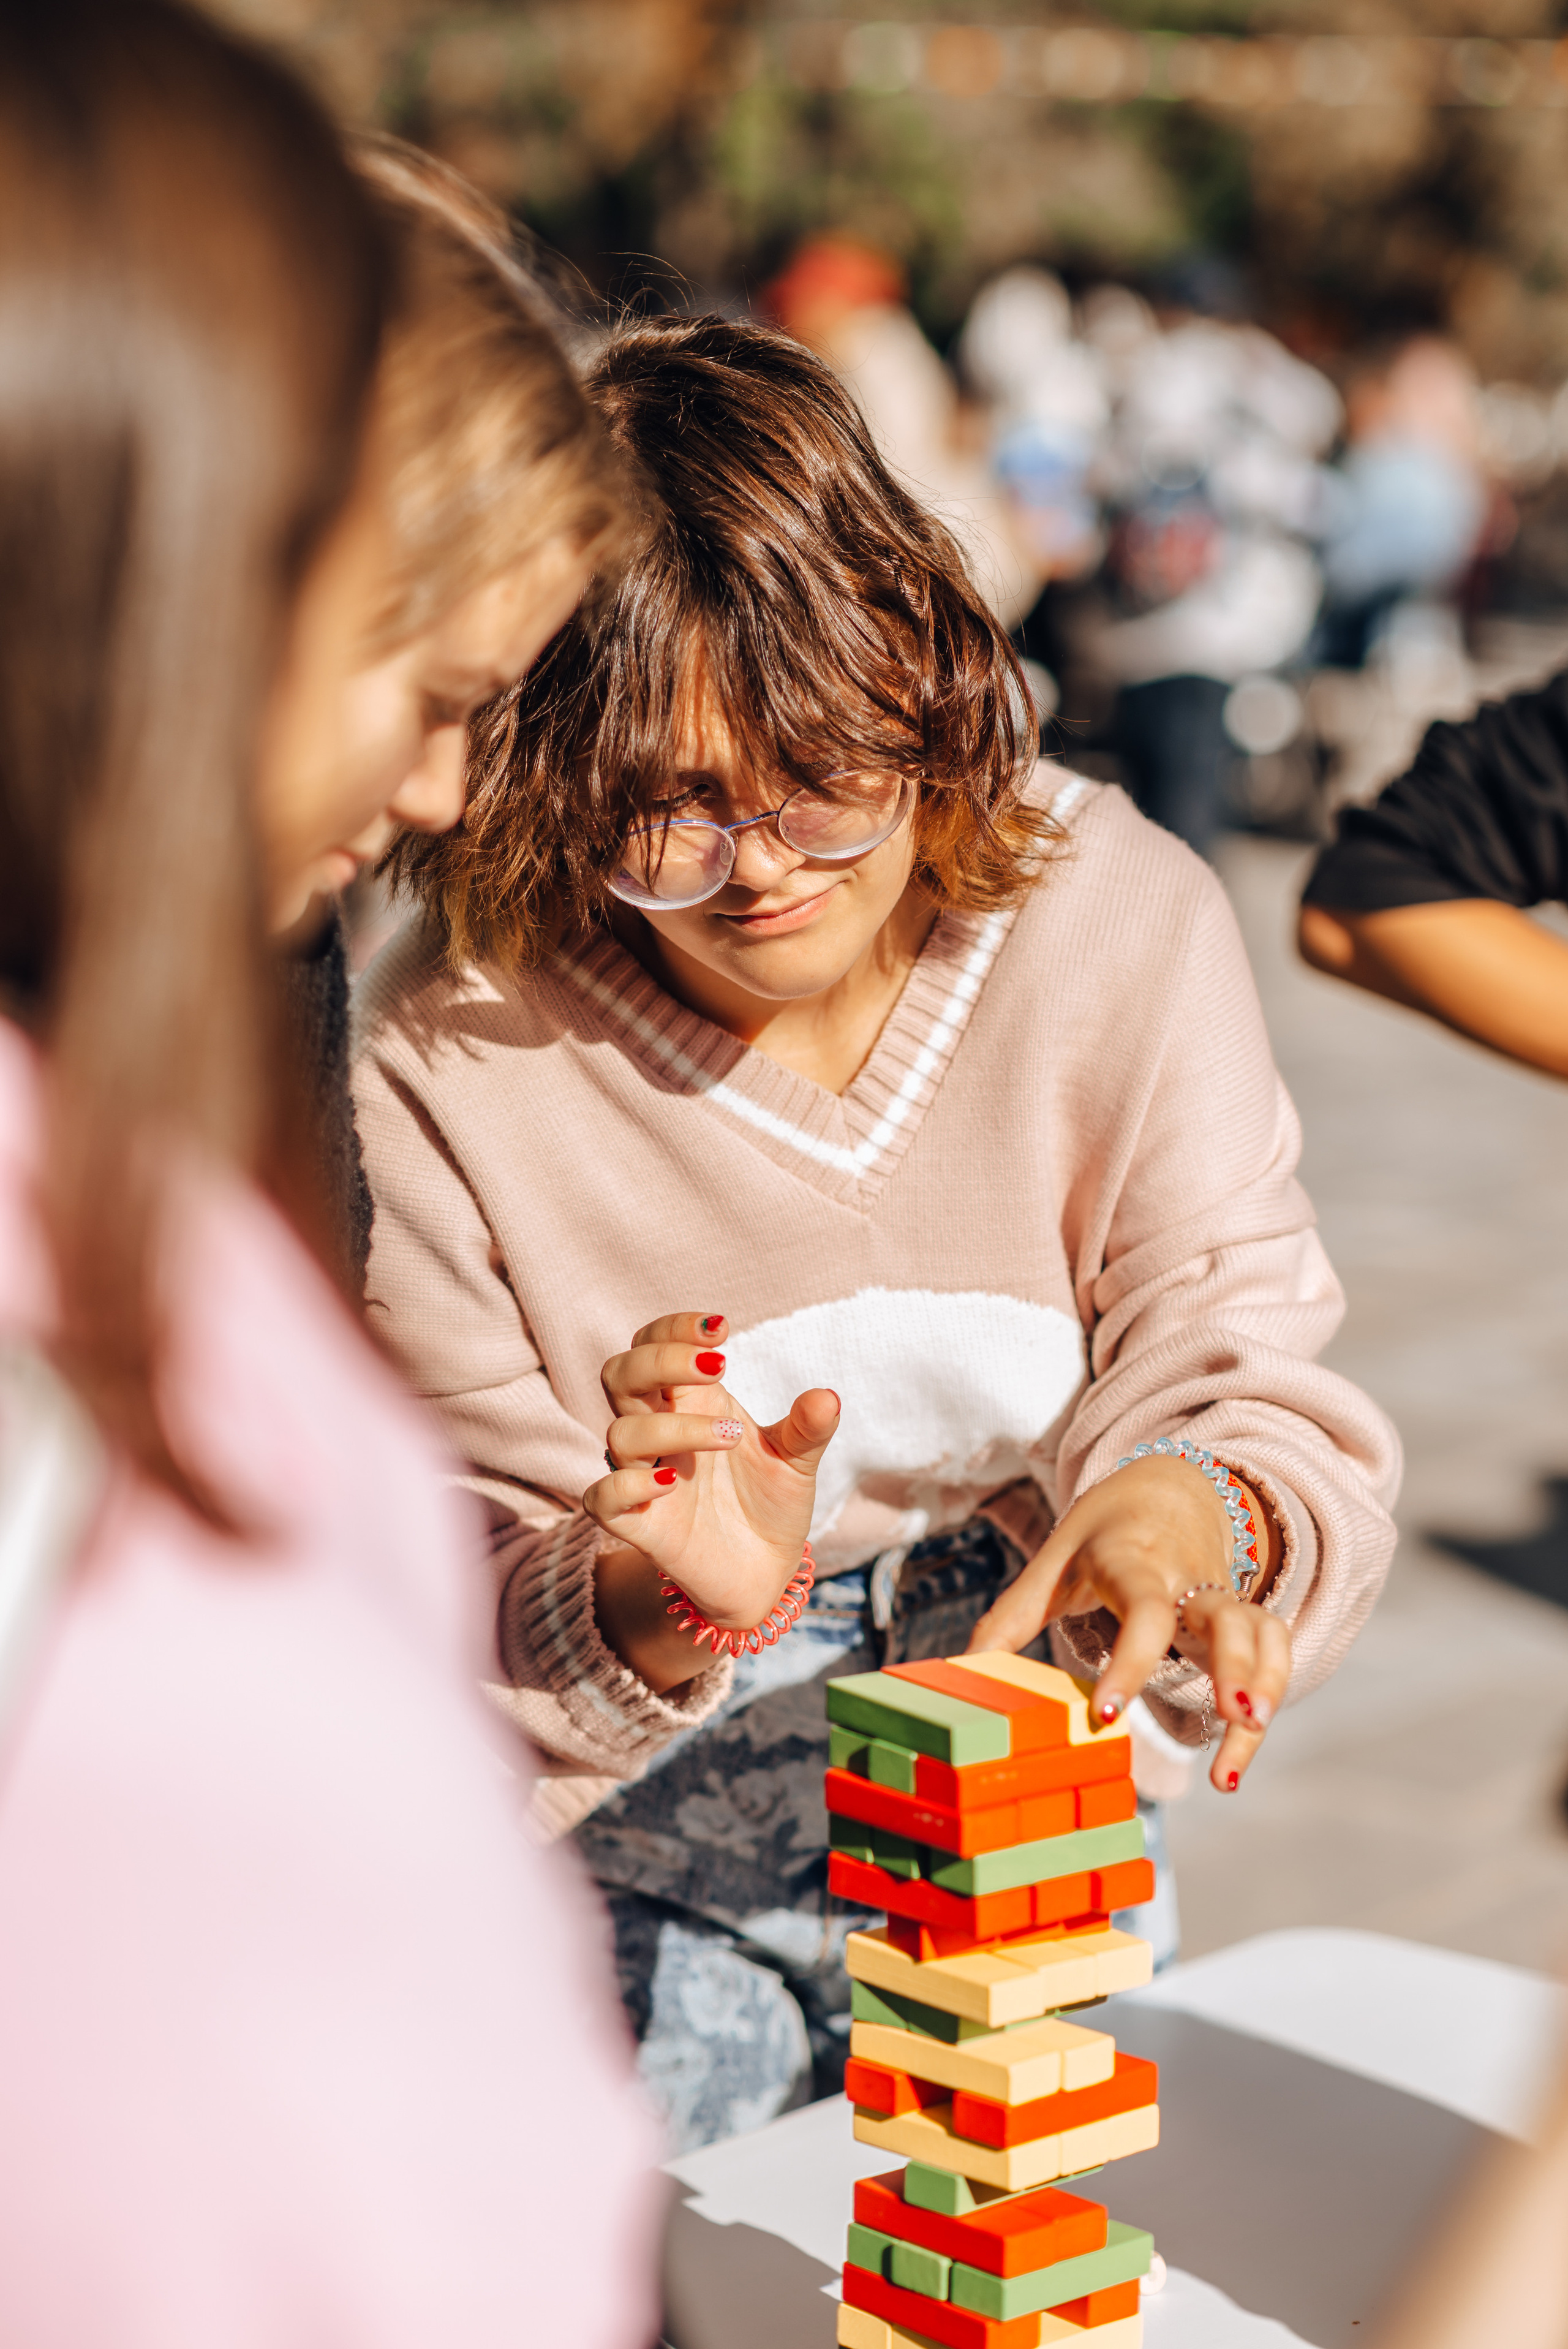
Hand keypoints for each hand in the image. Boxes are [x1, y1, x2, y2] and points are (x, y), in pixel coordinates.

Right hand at [585, 1312, 839, 1691]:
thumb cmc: (770, 1505)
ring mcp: (645, 1478)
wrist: (766, 1574)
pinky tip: (670, 1484)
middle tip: (718, 1367)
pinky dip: (627, 1485)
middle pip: (620, 1374)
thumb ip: (808, 1429)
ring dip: (674, 1427)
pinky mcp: (641, 1526)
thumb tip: (827, 1397)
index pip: (653, 1345)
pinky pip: (604, 1498)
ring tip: (732, 1437)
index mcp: (690, 1404)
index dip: (674, 1328)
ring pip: (620, 1433)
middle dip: (660, 1359)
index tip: (722, 1329)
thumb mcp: (796, 1462)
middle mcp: (660, 1434)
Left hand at [966, 1451, 1289, 1792]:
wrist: (1167, 1486)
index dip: (1131, 1661)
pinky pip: (1274, 1646)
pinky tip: (1244, 1741)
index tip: (1106, 1715)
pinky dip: (1274, 1687)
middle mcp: (1187, 1577)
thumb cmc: (1101, 1532)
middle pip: (1224, 1617)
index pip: (1143, 1609)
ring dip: (1265, 1686)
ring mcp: (1222, 1594)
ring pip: (1261, 1633)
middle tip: (1232, 1719)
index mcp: (1132, 1561)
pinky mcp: (1243, 1614)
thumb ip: (1008, 1620)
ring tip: (1240, 1747)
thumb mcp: (1052, 1563)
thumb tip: (959, 1671)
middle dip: (1235, 1667)